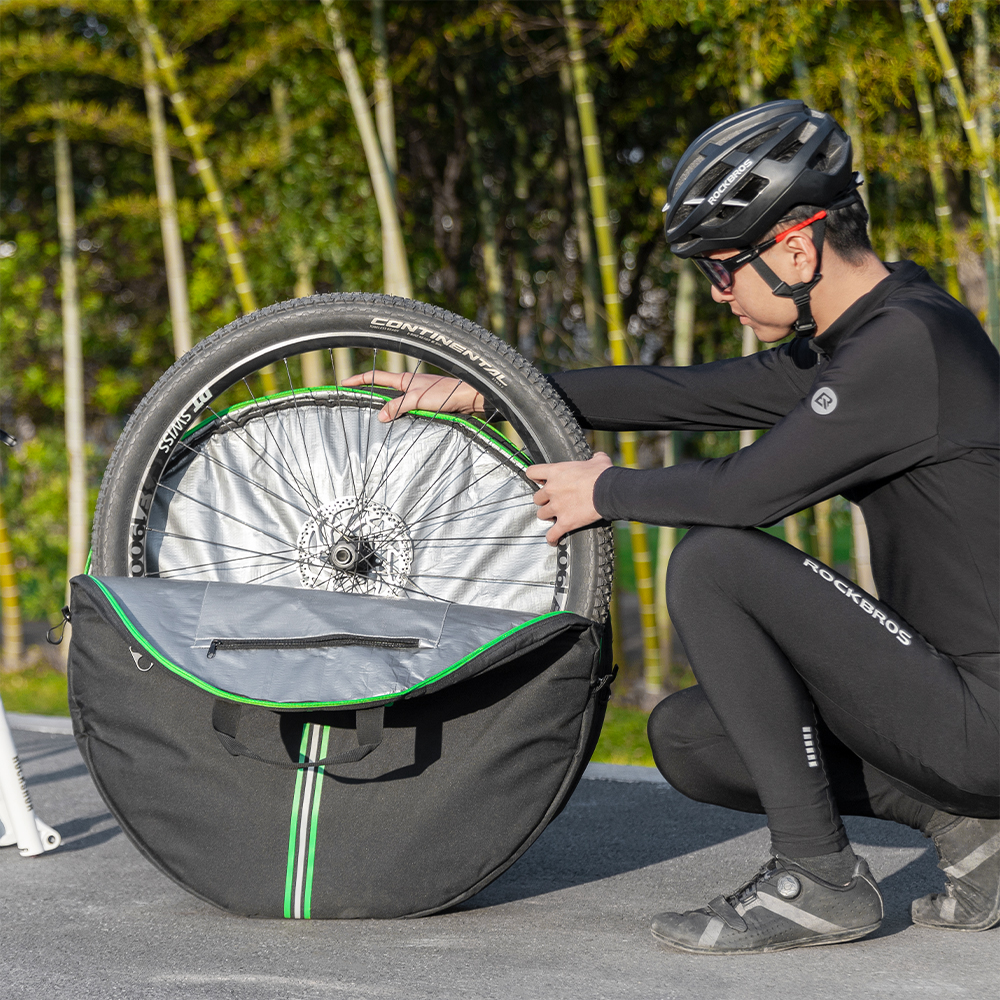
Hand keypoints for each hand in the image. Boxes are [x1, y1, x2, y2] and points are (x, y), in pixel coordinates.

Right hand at [341, 371, 484, 421]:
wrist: (469, 398)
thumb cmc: (446, 394)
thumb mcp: (417, 399)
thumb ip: (397, 407)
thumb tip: (380, 417)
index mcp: (404, 379)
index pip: (376, 377)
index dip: (359, 380)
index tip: (345, 383)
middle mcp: (410, 385)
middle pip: (384, 390)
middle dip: (370, 395)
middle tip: (355, 404)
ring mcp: (418, 395)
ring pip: (396, 402)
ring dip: (387, 410)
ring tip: (374, 420)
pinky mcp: (427, 405)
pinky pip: (407, 411)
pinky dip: (400, 417)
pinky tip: (398, 426)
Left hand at [526, 452, 612, 545]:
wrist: (609, 491)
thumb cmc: (602, 475)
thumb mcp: (597, 460)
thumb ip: (593, 459)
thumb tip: (599, 458)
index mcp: (556, 472)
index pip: (532, 472)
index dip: (535, 477)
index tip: (538, 481)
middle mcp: (552, 490)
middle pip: (537, 498)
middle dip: (544, 500)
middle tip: (553, 501)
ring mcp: (557, 507)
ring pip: (541, 515)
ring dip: (547, 516)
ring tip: (554, 517)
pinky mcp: (565, 522)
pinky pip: (552, 534)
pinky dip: (552, 538)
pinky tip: (553, 540)